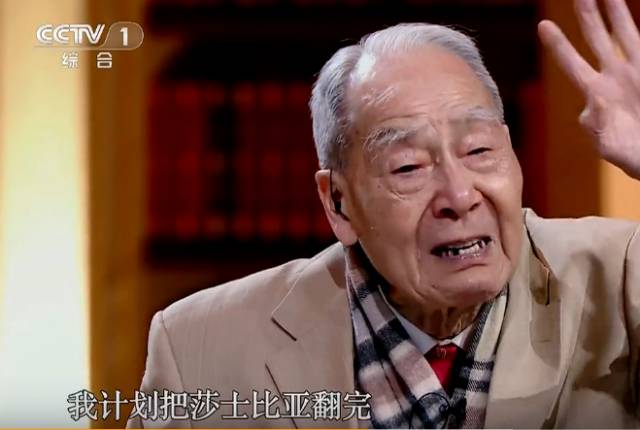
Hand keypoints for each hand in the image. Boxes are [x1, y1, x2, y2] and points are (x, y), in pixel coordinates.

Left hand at [539, 0, 639, 179]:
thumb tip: (593, 102)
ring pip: (626, 34)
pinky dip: (638, 26)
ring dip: (617, 12)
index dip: (558, 45)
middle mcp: (614, 77)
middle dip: (588, 15)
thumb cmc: (634, 157)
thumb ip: (599, 125)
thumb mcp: (611, 146)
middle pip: (598, 39)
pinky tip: (637, 8)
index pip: (572, 64)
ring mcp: (637, 72)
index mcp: (596, 94)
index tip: (543, 25)